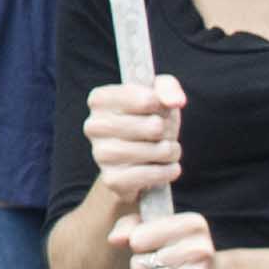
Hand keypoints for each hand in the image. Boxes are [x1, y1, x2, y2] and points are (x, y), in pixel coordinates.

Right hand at [84, 76, 184, 205]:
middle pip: (153, 127)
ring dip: (169, 151)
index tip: (159, 108)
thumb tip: (174, 101)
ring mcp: (100, 154)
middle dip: (167, 131)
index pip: (145, 99)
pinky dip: (165, 172)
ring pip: (152, 151)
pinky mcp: (111, 180)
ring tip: (169, 150)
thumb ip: (168, 88)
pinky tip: (169, 167)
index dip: (161, 105)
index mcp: (100, 99)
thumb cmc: (148, 119)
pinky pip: (147, 175)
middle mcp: (94, 126)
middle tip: (164, 133)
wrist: (138, 160)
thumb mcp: (159, 95)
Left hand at [113, 209, 229, 268]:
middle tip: (159, 268)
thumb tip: (114, 239)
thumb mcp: (158, 229)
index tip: (154, 246)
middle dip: (140, 268)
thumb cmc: (178, 253)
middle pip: (138, 263)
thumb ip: (130, 226)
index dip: (138, 244)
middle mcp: (201, 250)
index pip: (137, 238)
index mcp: (193, 224)